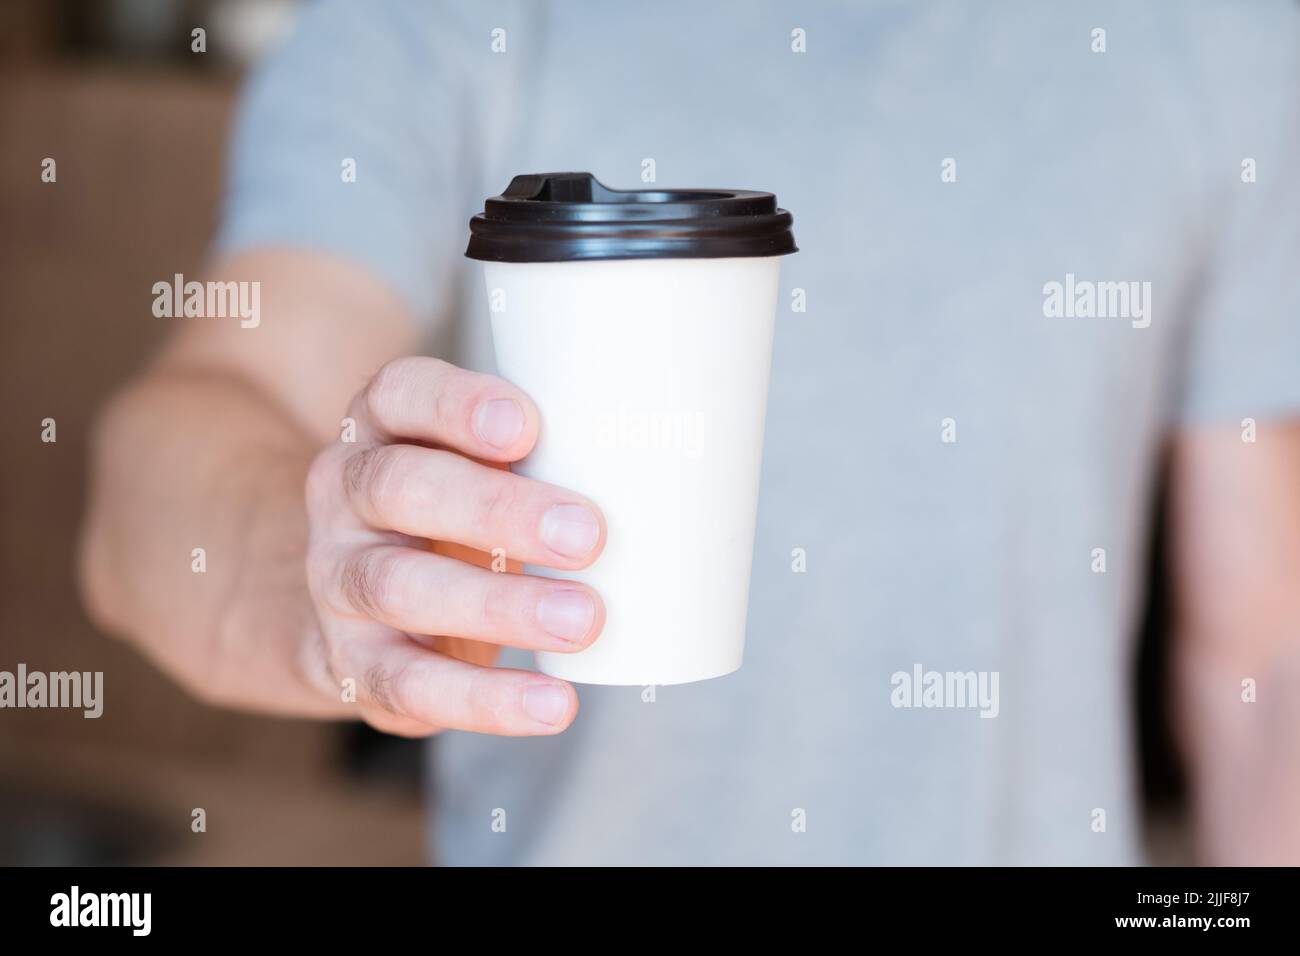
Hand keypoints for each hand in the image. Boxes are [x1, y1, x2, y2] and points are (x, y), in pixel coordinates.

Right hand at [303, 356, 606, 735]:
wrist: (367, 604)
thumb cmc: (462, 511)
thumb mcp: (484, 464)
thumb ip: (548, 454)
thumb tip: (678, 475)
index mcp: (381, 426)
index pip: (402, 393)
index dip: (457, 406)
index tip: (527, 427)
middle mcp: (345, 493)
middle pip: (400, 487)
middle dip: (495, 511)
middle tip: (588, 536)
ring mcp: (337, 578)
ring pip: (399, 586)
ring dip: (499, 607)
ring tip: (584, 621)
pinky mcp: (352, 660)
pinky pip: (409, 682)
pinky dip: (485, 699)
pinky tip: (553, 704)